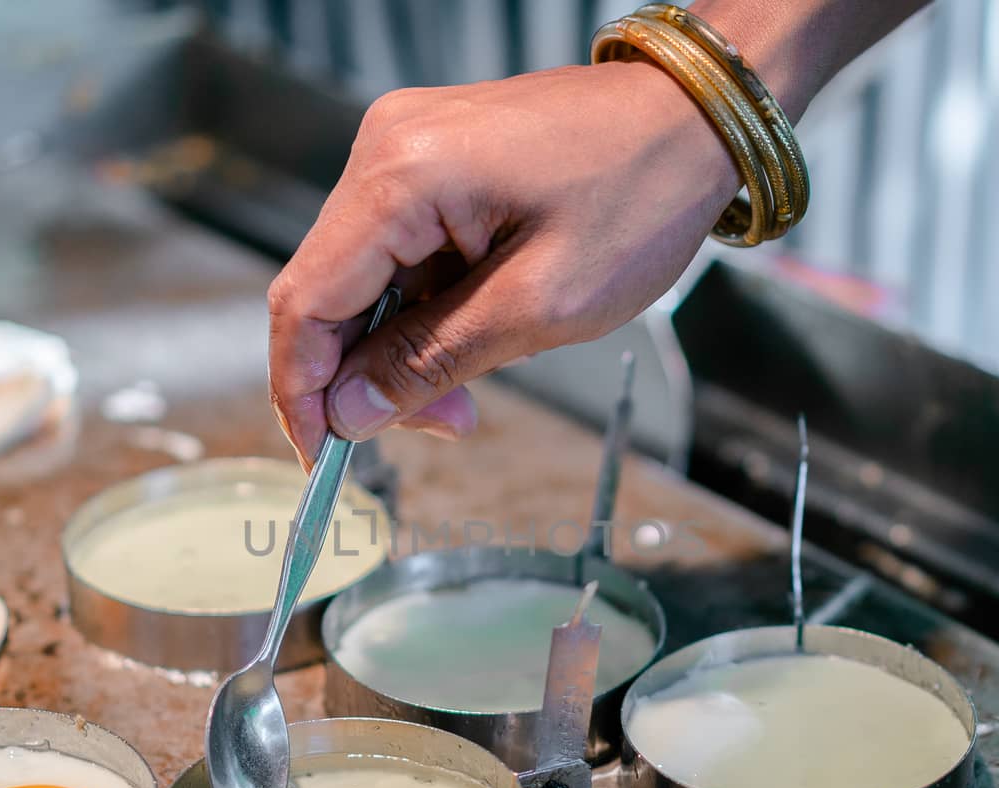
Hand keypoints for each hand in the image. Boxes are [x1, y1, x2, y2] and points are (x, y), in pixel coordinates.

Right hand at [267, 58, 741, 466]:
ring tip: (466, 395)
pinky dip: (424, 309)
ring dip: (401, 349)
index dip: (300, 389)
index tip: (320, 456)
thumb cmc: (641, 195)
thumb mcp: (539, 306)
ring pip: (364, 279)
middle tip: (438, 427)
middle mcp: (386, 149)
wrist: (698, 119)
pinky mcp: (432, 161)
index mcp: (402, 175)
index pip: (306, 299)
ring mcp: (406, 149)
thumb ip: (431, 361)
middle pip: (328, 291)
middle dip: (365, 376)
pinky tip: (472, 336)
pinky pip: (399, 252)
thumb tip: (349, 411)